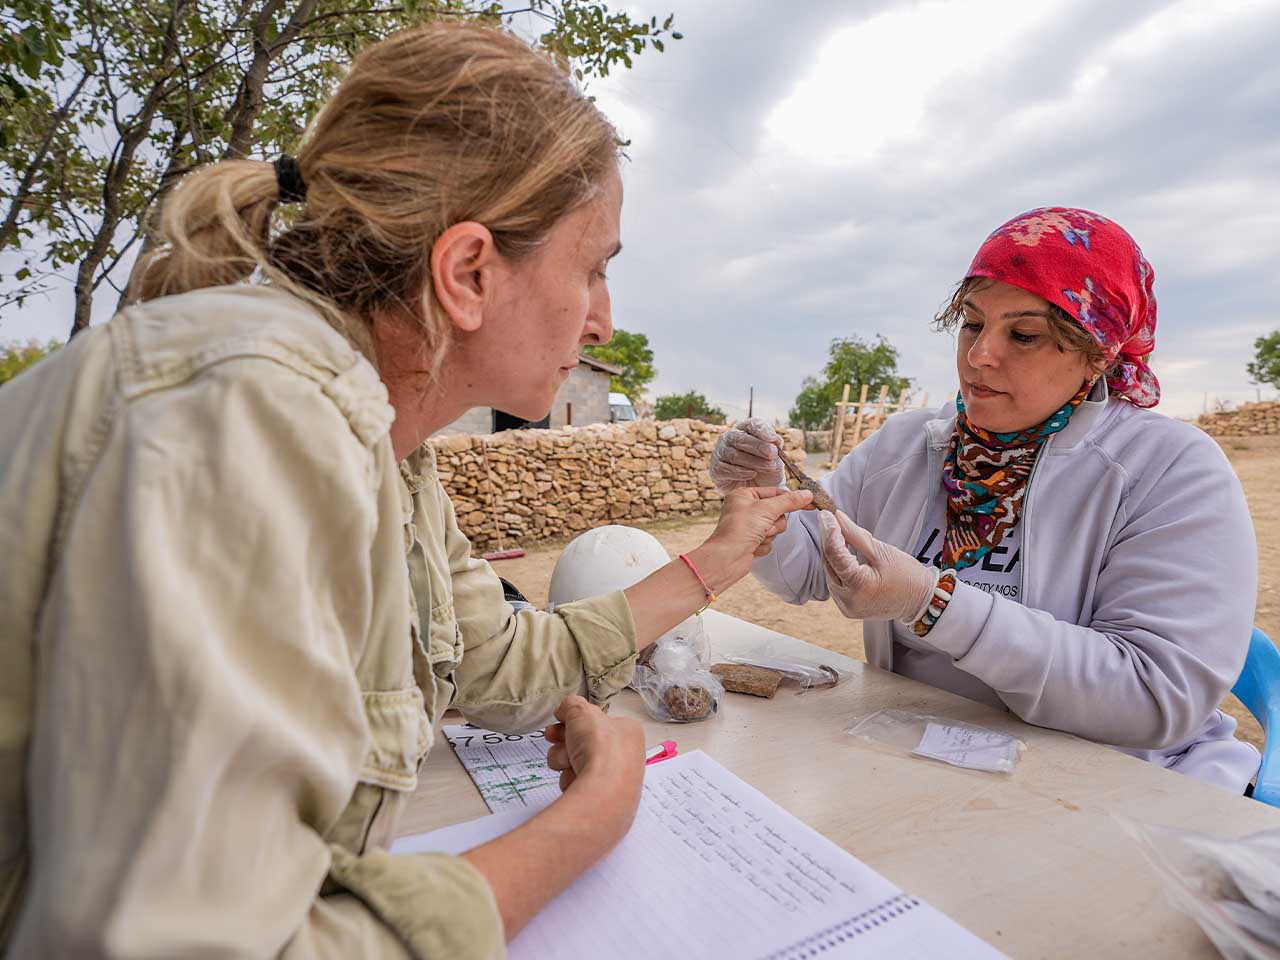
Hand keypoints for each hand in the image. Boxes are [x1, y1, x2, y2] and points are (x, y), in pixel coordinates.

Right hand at [544, 695, 644, 795]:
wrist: (602, 791)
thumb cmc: (600, 748)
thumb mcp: (581, 712)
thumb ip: (571, 705)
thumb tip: (565, 709)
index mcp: (628, 731)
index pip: (597, 722)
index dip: (575, 720)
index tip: (559, 720)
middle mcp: (625, 756)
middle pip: (583, 742)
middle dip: (564, 740)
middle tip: (553, 737)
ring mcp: (614, 778)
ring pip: (577, 762)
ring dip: (563, 759)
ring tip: (565, 761)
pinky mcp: (601, 798)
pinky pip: (577, 783)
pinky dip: (569, 779)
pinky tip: (573, 780)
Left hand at [693, 487, 813, 592]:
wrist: (727, 558)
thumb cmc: (739, 529)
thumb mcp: (767, 509)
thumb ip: (789, 501)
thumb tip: (807, 494)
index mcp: (744, 495)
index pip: (775, 492)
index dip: (792, 499)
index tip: (810, 502)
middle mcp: (745, 508)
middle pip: (777, 512)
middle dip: (775, 522)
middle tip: (766, 526)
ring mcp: (748, 526)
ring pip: (775, 527)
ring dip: (770, 534)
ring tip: (758, 537)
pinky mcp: (751, 541)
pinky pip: (769, 540)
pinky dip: (764, 544)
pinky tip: (753, 546)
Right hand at [709, 419, 785, 492]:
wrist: (757, 492)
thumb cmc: (766, 471)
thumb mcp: (775, 459)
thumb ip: (776, 448)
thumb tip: (775, 440)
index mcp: (745, 430)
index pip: (751, 425)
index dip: (761, 430)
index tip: (773, 439)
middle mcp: (729, 438)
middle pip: (740, 438)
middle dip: (758, 445)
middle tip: (772, 453)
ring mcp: (720, 453)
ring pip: (735, 455)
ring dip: (754, 461)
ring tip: (769, 467)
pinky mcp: (716, 469)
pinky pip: (727, 469)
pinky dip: (741, 472)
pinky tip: (753, 474)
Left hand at [818, 510, 938, 622]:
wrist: (920, 602)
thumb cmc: (907, 576)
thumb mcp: (882, 551)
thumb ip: (856, 534)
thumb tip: (837, 517)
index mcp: (859, 586)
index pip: (835, 554)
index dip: (829, 531)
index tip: (826, 514)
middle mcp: (848, 600)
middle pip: (829, 563)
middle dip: (828, 540)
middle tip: (828, 519)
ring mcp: (845, 606)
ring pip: (830, 573)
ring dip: (831, 553)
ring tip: (835, 532)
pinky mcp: (846, 608)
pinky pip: (835, 582)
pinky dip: (836, 566)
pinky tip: (841, 551)